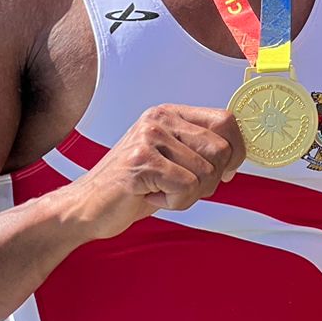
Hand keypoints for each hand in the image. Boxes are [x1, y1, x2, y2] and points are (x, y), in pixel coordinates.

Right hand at [60, 104, 246, 240]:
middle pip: (221, 148)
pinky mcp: (142, 162)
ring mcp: (150, 138)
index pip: (225, 120)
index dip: (236, 150)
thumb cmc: (132, 187)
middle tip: (184, 189)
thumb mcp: (170, 160)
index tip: (226, 172)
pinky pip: (186, 187)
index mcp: (170, 114)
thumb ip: (199, 152)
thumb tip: (236, 157)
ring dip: (189, 195)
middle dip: (212, 180)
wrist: (85, 207)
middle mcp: (160, 119)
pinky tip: (151, 197)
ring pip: (205, 172)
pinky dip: (175, 202)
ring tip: (161, 192)